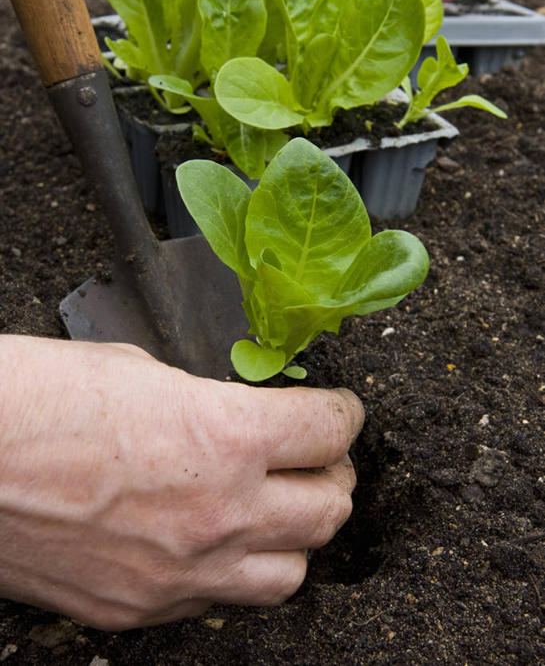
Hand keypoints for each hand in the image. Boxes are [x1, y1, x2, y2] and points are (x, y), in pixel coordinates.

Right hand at [0, 336, 363, 629]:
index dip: (343, 413)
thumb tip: (237, 420)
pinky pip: (221, 600)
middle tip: (316, 456)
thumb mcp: (144, 373)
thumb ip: (209, 406)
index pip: (331, 431)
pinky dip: (234, 568)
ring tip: (274, 505)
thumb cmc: (39, 398)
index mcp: (225, 436)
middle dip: (332, 474)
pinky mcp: (140, 610)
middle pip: (330, 508)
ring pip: (292, 572)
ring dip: (294, 533)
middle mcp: (217, 513)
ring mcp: (180, 573)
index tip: (338, 410)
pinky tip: (213, 540)